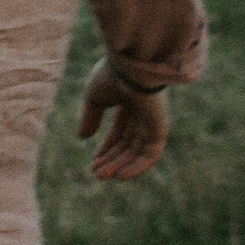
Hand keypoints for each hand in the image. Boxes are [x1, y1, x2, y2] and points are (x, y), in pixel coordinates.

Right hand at [79, 58, 169, 181]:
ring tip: (102, 176)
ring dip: (120, 165)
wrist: (130, 68)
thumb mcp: (94, 99)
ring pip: (136, 151)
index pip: (119, 131)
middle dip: (112, 159)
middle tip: (96, 174)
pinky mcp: (160, 129)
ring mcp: (153, 122)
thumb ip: (90, 118)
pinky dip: (137, 167)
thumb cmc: (111, 76)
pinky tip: (121, 176)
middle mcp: (143, 113)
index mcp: (129, 102)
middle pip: (128, 143)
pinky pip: (151, 154)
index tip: (94, 161)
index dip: (107, 147)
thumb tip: (83, 137)